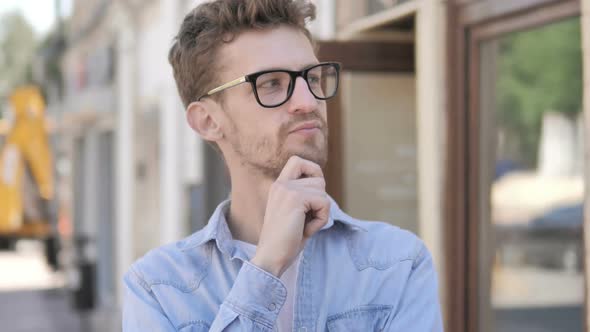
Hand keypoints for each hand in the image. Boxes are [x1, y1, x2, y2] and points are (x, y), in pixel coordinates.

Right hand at [251, 156, 329, 276]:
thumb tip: (322, 191)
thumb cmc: (284, 242)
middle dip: (320, 200)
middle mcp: (281, 185)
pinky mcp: (295, 199)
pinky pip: (324, 204)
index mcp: (278, 187)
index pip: (298, 161)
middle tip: (306, 219)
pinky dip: (321, 220)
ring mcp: (287, 190)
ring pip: (323, 192)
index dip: (313, 171)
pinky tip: (306, 230)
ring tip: (304, 226)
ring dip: (321, 213)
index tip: (314, 193)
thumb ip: (304, 198)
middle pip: (318, 179)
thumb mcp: (293, 214)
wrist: (270, 258)